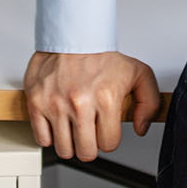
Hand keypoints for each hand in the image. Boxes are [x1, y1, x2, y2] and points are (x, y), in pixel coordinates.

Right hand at [23, 50, 160, 160]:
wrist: (72, 34)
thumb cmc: (101, 55)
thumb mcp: (138, 73)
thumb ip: (149, 102)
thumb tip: (140, 128)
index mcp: (106, 98)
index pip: (109, 144)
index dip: (108, 139)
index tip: (105, 129)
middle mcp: (80, 103)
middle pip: (85, 152)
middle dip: (90, 146)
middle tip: (89, 132)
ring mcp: (56, 104)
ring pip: (63, 149)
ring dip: (70, 143)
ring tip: (73, 128)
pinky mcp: (36, 102)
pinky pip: (42, 138)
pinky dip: (49, 136)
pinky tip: (57, 123)